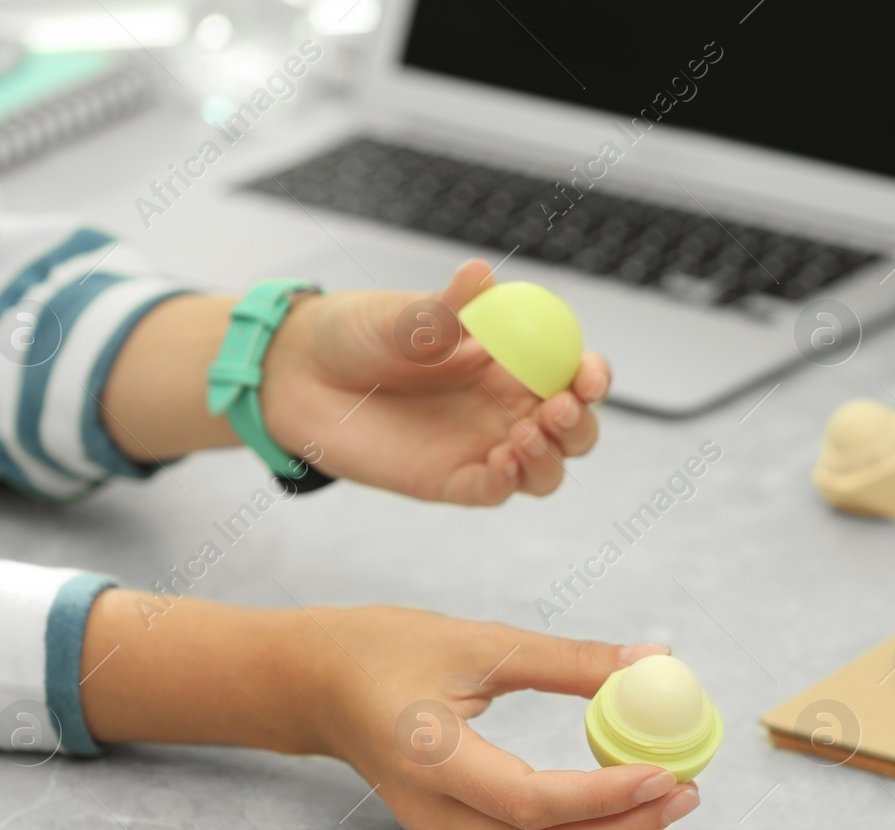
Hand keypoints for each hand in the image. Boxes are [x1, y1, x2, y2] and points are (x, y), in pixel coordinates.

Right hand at [82, 595, 700, 829]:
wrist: (312, 684)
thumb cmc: (383, 650)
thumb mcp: (480, 640)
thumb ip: (568, 660)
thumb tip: (654, 662)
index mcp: (432, 758)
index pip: (531, 803)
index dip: (605, 797)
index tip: (666, 772)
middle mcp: (434, 809)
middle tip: (687, 792)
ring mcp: (440, 828)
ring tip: (669, 798)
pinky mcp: (451, 828)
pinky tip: (620, 800)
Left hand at [260, 261, 610, 503]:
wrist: (302, 376)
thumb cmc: (359, 333)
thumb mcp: (400, 314)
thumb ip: (443, 309)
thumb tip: (480, 275)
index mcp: (511, 358)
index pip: (573, 370)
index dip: (593, 375)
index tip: (587, 377)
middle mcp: (506, 405)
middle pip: (575, 428)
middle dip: (580, 424)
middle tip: (557, 410)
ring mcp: (483, 445)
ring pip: (547, 469)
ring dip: (552, 458)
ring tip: (522, 436)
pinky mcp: (453, 480)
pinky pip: (497, 490)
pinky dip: (510, 481)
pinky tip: (499, 461)